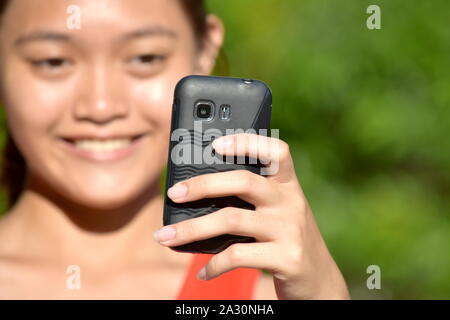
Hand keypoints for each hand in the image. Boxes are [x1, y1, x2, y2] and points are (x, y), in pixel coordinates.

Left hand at [153, 133, 350, 299]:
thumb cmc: (285, 240)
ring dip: (191, 229)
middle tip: (174, 192)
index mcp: (288, 186)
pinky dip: (213, 265)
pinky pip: (237, 255)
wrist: (319, 281)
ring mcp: (290, 230)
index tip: (216, 144)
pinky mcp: (287, 258)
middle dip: (203, 185)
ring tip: (165, 236)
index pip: (276, 152)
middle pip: (244, 181)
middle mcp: (291, 202)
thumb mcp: (277, 213)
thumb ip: (251, 200)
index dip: (247, 143)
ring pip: (231, 219)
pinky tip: (202, 273)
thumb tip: (197, 191)